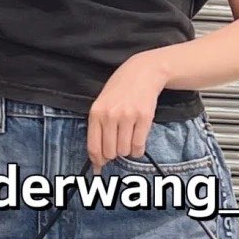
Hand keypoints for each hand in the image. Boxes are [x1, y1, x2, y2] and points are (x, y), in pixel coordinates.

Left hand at [86, 53, 170, 171]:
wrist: (142, 72)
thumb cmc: (119, 90)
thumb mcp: (102, 104)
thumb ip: (98, 128)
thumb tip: (98, 159)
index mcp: (96, 113)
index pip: (94, 147)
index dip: (97, 161)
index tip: (100, 166)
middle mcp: (110, 115)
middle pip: (110, 152)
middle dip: (114, 154)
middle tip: (117, 146)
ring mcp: (128, 116)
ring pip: (124, 151)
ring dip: (126, 151)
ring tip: (128, 139)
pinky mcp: (144, 117)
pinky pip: (139, 146)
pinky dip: (138, 150)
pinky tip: (137, 142)